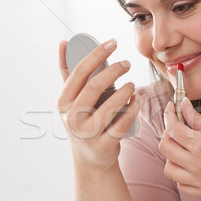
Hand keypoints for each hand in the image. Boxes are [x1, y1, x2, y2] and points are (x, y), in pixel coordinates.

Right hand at [57, 39, 139, 168]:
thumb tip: (64, 42)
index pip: (79, 72)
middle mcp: (72, 118)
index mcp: (63, 102)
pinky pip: (122, 124)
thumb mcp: (72, 100)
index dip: (97, 54)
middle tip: (127, 63)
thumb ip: (67, 72)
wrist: (90, 158)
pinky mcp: (103, 146)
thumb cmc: (83, 121)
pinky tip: (136, 100)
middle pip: (95, 87)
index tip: (112, 43)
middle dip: (114, 71)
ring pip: (110, 106)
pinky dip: (132, 109)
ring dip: (126, 90)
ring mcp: (87, 134)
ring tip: (132, 84)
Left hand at [159, 97, 200, 196]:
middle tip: (178, 126)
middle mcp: (197, 166)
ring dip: (172, 156)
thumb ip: (198, 118)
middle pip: (165, 148)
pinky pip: (181, 184)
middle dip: (168, 133)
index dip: (168, 115)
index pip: (172, 129)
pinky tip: (191, 163)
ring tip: (185, 147)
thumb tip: (182, 106)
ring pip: (169, 169)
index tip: (171, 108)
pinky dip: (181, 173)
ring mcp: (200, 182)